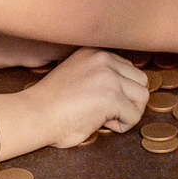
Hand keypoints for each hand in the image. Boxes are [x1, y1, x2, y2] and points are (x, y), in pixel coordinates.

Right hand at [0, 49, 148, 154]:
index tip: (99, 100)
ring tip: (106, 118)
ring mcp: (109, 77)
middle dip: (129, 99)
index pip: (128, 69)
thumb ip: (100, 74)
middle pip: (141, 81)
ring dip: (128, 111)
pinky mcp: (112, 97)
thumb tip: (126, 89)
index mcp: (95, 52)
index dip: (119, 90)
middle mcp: (104, 59)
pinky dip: (122, 125)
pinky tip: (102, 124)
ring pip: (142, 97)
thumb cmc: (52, 104)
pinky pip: (134, 116)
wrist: (35, 115)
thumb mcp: (78, 74)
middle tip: (107, 111)